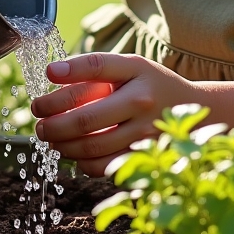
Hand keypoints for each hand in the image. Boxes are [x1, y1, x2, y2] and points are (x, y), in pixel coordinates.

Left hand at [31, 53, 199, 175]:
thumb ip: (93, 67)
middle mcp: (141, 104)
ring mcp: (143, 134)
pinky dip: (81, 161)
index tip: (47, 74)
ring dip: (61, 144)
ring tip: (50, 137)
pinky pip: (103, 166)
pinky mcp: (142, 158)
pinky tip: (74, 151)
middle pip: (85, 119)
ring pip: (91, 147)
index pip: (95, 68)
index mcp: (136, 74)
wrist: (194, 110)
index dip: (68, 71)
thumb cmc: (149, 85)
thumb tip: (52, 73)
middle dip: (52, 122)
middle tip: (38, 122)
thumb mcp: (130, 66)